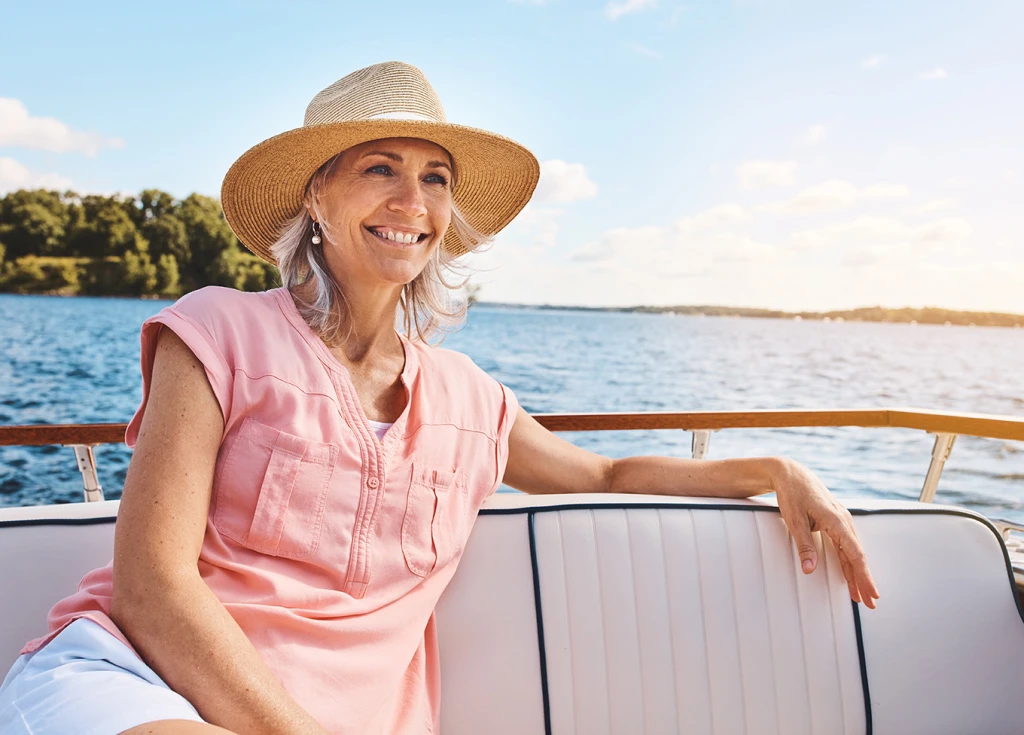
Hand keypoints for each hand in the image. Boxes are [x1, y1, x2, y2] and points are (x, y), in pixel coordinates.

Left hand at [771, 458, 879, 608]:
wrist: (791, 473)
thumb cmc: (792, 493)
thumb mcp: (794, 519)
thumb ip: (804, 545)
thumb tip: (810, 570)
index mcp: (836, 520)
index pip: (854, 554)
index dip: (863, 575)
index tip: (871, 593)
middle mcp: (843, 521)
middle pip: (857, 556)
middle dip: (864, 581)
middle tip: (870, 603)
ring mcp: (841, 521)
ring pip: (852, 552)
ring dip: (856, 574)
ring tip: (861, 596)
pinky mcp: (835, 522)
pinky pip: (845, 546)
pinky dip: (848, 562)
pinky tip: (850, 576)